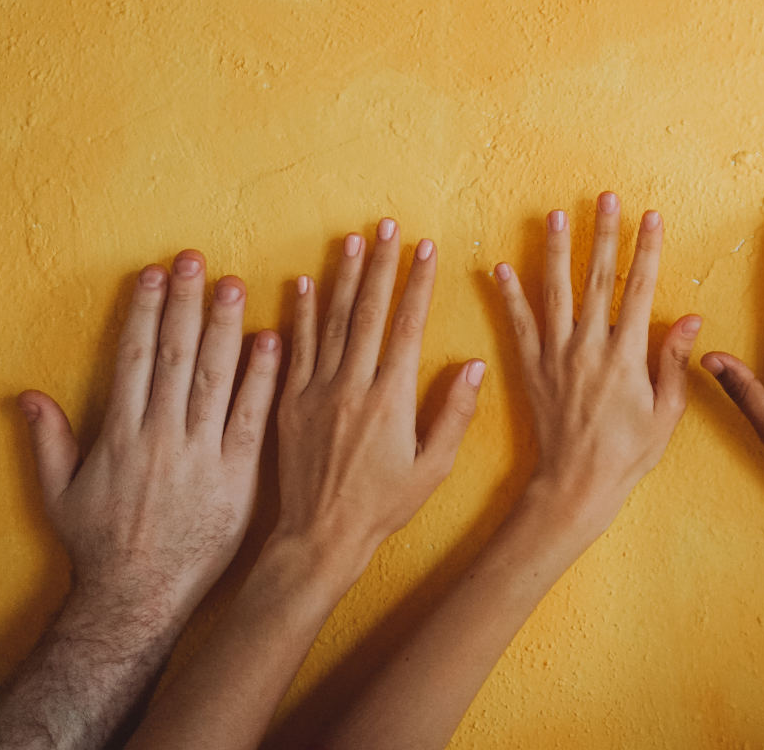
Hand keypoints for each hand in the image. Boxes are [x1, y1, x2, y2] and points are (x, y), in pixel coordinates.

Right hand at [21, 250, 280, 620]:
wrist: (139, 597)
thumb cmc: (100, 547)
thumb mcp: (60, 495)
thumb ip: (48, 441)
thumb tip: (28, 396)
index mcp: (121, 435)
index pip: (135, 358)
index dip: (145, 312)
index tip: (154, 274)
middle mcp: (162, 436)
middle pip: (176, 355)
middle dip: (186, 303)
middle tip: (197, 258)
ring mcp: (201, 454)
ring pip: (215, 377)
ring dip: (225, 327)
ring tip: (235, 283)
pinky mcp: (238, 475)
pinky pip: (251, 417)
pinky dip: (262, 377)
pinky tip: (273, 339)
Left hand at [274, 220, 482, 570]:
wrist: (320, 537)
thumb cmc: (383, 507)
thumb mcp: (433, 468)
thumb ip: (454, 414)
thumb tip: (475, 365)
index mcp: (390, 398)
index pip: (406, 326)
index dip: (417, 283)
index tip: (426, 248)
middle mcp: (351, 386)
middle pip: (367, 312)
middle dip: (380, 264)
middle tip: (388, 226)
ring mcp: (315, 392)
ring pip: (330, 321)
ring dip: (342, 276)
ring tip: (352, 239)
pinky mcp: (288, 403)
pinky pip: (294, 348)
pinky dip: (300, 313)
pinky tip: (303, 283)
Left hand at [491, 193, 699, 531]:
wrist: (576, 484)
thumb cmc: (628, 454)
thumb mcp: (666, 412)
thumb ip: (674, 362)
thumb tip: (691, 318)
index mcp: (626, 355)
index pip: (639, 290)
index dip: (646, 250)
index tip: (650, 217)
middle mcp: (588, 347)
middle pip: (597, 279)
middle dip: (603, 234)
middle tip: (604, 198)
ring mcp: (556, 356)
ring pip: (555, 292)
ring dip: (556, 251)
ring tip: (556, 215)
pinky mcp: (531, 369)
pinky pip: (518, 325)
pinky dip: (508, 295)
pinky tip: (500, 266)